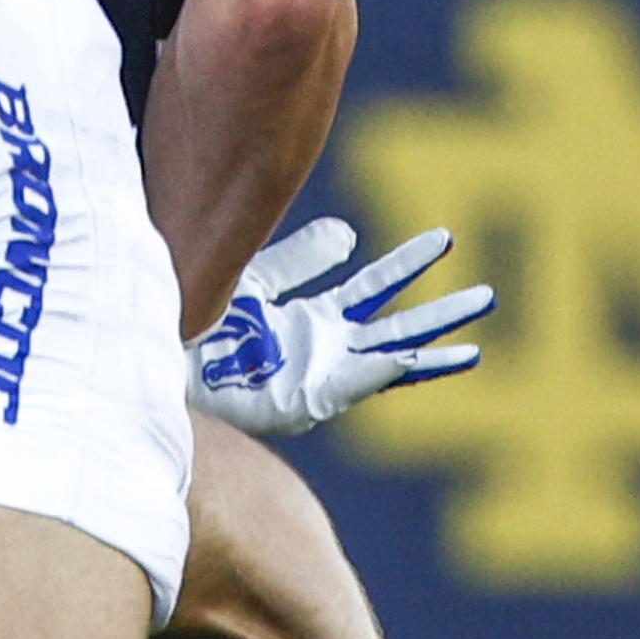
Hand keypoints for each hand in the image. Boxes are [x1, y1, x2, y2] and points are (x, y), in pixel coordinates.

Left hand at [188, 218, 488, 434]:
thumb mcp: (252, 281)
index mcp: (312, 319)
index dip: (408, 264)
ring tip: (475, 347)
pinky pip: (347, 387)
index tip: (445, 239)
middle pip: (395, 328)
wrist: (149, 364)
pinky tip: (410, 359)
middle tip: (490, 295)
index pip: (373, 287)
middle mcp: (322, 349)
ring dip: (429, 354)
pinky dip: (379, 373)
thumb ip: (299, 260)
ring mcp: (314, 377)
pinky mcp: (297, 403)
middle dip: (441, 314)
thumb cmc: (194, 328)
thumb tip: (350, 234)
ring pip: (385, 363)